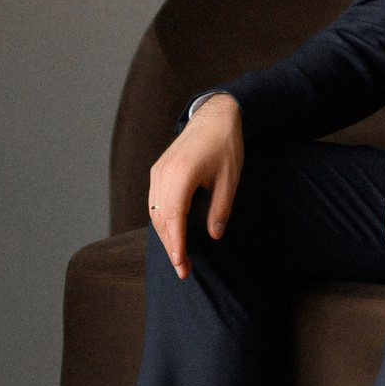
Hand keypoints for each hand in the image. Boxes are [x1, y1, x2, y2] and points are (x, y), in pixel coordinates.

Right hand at [148, 94, 243, 279]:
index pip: (173, 218)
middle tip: (184, 270)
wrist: (214, 115)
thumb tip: (215, 235)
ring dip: (165, 236)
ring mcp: (157, 172)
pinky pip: (154, 202)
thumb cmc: (225, 144)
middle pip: (160, 219)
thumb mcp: (230, 178)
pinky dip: (161, 221)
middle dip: (170, 247)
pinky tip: (172, 234)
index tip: (182, 265)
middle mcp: (163, 174)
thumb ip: (221, 208)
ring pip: (154, 212)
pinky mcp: (158, 171)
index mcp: (181, 175)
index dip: (176, 245)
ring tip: (179, 257)